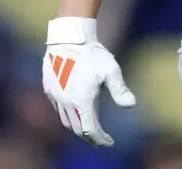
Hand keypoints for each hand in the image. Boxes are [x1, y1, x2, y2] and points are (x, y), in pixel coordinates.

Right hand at [42, 17, 135, 146]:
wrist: (69, 39)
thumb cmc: (93, 54)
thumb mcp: (111, 70)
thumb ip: (119, 89)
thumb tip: (131, 105)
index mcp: (82, 102)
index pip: (89, 130)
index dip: (100, 139)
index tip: (110, 143)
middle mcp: (66, 103)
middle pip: (77, 129)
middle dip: (90, 137)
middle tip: (101, 140)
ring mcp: (56, 97)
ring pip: (66, 121)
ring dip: (78, 128)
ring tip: (90, 130)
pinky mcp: (49, 90)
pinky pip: (59, 110)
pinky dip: (69, 116)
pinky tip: (76, 112)